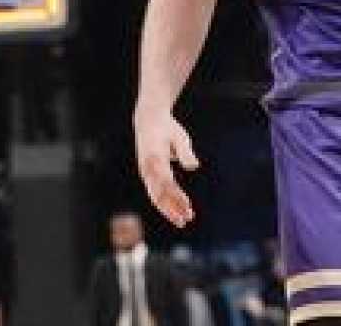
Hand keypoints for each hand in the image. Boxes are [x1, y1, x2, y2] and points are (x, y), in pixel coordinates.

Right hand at [134, 107, 198, 227]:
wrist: (148, 120)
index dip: (177, 198)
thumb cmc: (167, 128)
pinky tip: (174, 211)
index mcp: (155, 160)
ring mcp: (145, 173)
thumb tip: (194, 166)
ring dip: (168, 210)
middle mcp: (148, 169)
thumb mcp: (179, 136)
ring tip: (183, 220)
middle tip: (187, 220)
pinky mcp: (147, 175)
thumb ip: (185, 152)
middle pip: (159, 195)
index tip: (188, 207)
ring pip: (155, 197)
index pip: (168, 184)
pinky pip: (154, 193)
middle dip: (172, 209)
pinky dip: (163, 203)